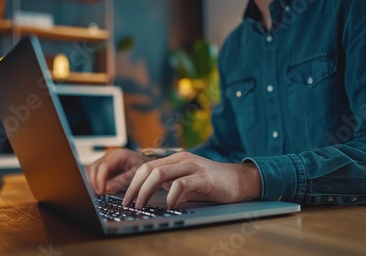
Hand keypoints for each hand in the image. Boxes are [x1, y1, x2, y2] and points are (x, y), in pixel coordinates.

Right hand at [86, 148, 151, 194]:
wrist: (148, 165)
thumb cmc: (145, 168)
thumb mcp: (138, 174)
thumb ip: (124, 180)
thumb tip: (109, 187)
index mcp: (119, 154)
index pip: (103, 166)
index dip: (100, 180)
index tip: (101, 192)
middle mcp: (110, 155)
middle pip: (94, 167)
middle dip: (94, 182)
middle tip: (98, 194)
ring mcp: (107, 159)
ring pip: (91, 169)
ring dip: (93, 181)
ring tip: (99, 192)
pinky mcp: (105, 165)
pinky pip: (95, 172)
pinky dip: (95, 180)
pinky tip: (100, 188)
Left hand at [122, 152, 260, 208]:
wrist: (240, 180)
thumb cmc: (213, 183)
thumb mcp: (187, 181)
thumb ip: (171, 183)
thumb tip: (151, 192)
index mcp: (175, 159)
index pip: (146, 167)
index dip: (132, 182)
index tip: (126, 198)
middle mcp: (181, 159)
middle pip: (148, 169)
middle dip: (134, 188)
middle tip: (129, 204)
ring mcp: (192, 166)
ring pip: (159, 174)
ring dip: (146, 191)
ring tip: (142, 205)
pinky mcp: (203, 177)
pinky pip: (180, 185)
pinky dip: (171, 197)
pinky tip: (170, 206)